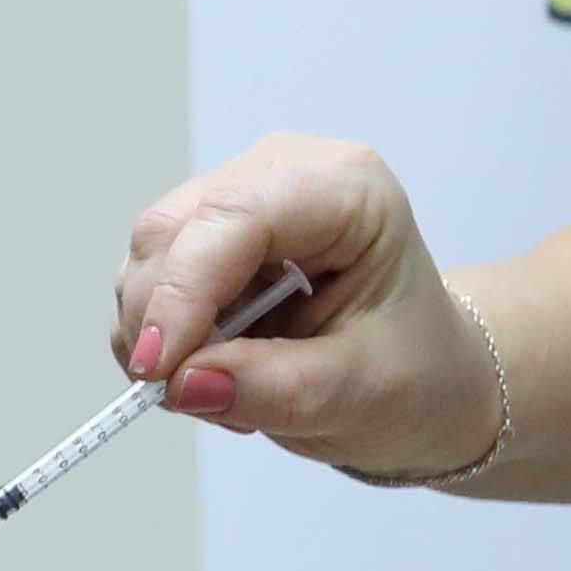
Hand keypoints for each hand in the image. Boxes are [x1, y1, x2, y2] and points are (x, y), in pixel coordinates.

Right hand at [116, 136, 502, 485]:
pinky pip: (146, 281)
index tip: (159, 370)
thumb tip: (183, 384)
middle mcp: (283, 173)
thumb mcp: (361, 393)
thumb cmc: (415, 371)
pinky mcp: (206, 233)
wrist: (423, 377)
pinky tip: (214, 372)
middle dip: (162, 320)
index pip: (235, 216)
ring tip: (226, 391)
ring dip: (160, 336)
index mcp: (345, 188)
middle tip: (192, 397)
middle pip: (173, 230)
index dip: (182, 291)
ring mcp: (237, 197)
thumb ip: (275, 388)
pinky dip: (161, 338)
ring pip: (148, 255)